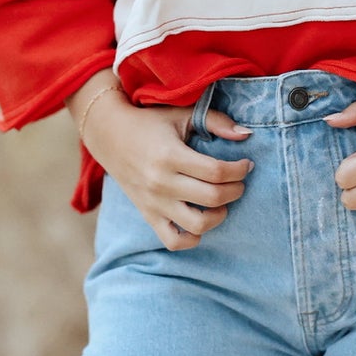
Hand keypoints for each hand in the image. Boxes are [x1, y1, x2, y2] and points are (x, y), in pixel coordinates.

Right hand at [78, 85, 252, 250]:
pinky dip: (192, 237)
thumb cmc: (150, 124)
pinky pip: (174, 241)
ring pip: (197, 225)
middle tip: (238, 182)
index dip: (239, 170)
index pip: (217, 172)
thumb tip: (246, 135)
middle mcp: (161, 183)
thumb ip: (215, 121)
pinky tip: (200, 219)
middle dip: (236, 190)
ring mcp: (154, 203)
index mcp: (170, 155)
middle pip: (213, 198)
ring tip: (220, 203)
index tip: (246, 165)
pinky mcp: (148, 216)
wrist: (109, 136)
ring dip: (218, 216)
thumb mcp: (181, 115)